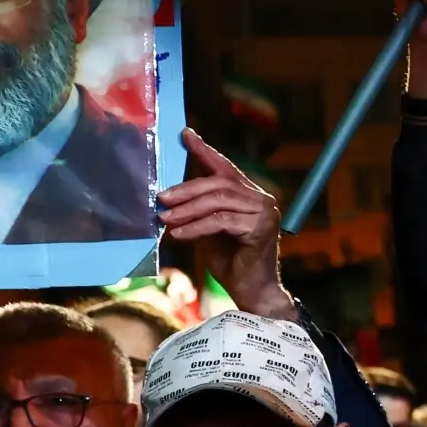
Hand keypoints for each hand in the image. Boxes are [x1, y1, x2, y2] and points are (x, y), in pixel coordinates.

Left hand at [158, 131, 294, 321]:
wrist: (252, 291)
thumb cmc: (231, 262)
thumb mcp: (209, 230)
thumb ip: (198, 211)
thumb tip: (168, 199)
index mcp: (250, 195)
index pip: (225, 168)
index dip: (205, 150)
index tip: (185, 135)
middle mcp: (261, 199)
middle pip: (219, 184)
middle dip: (186, 189)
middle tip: (161, 197)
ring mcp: (265, 212)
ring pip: (218, 201)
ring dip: (187, 209)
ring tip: (165, 218)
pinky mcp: (261, 228)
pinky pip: (221, 221)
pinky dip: (196, 227)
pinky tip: (179, 235)